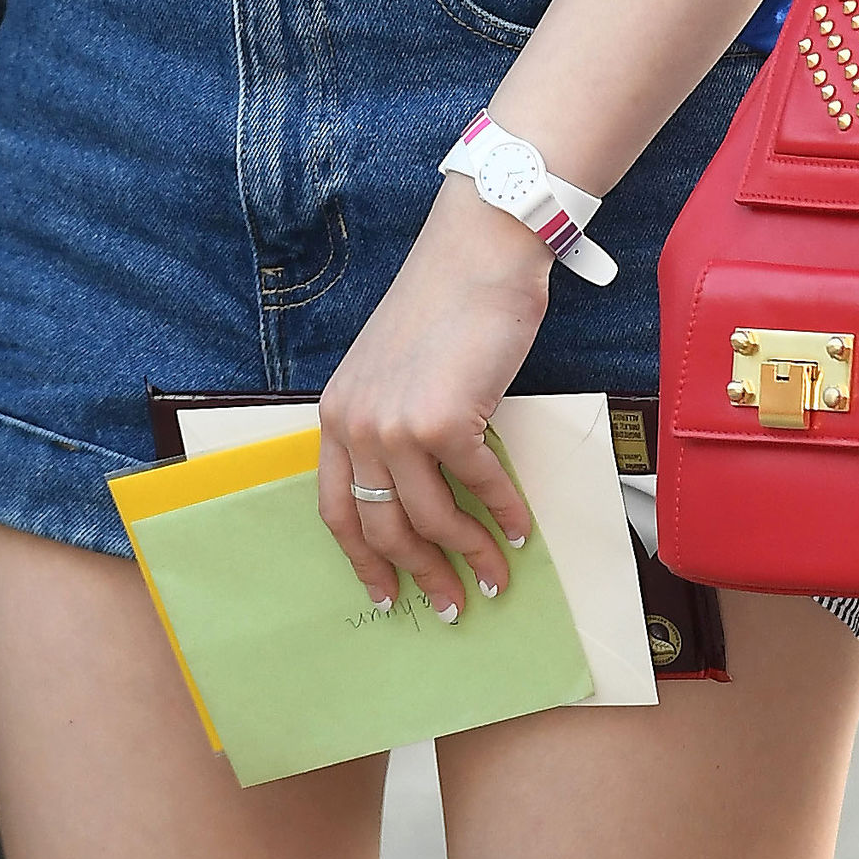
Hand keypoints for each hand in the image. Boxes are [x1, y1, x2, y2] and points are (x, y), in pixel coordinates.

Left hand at [317, 180, 550, 619]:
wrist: (477, 252)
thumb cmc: (444, 306)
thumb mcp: (392, 370)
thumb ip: (392, 425)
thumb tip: (424, 495)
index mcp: (337, 414)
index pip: (336, 510)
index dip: (362, 560)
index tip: (387, 593)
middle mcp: (356, 424)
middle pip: (382, 528)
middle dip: (419, 575)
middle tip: (449, 606)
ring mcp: (397, 425)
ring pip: (431, 520)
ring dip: (469, 557)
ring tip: (494, 578)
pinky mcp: (444, 420)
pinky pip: (479, 487)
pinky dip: (505, 513)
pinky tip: (521, 529)